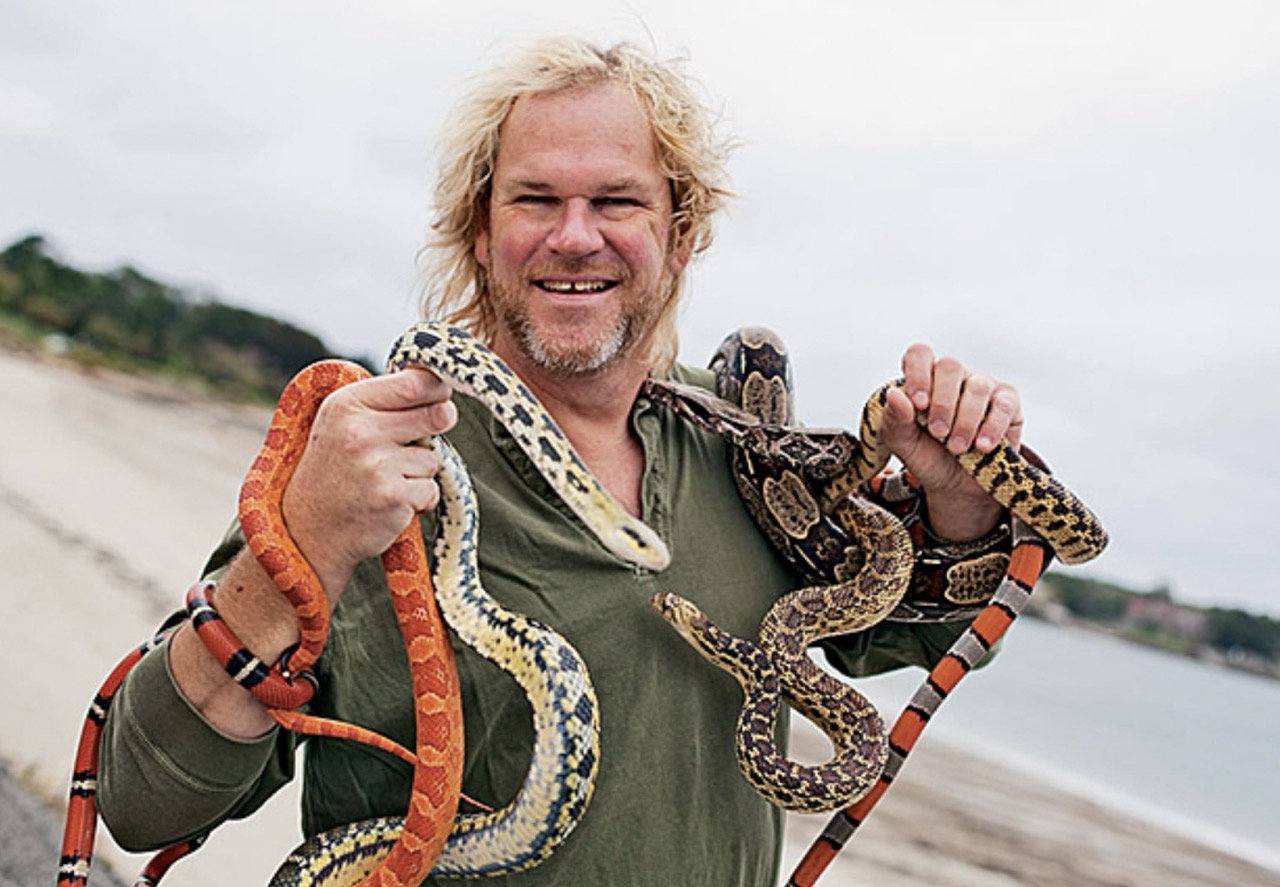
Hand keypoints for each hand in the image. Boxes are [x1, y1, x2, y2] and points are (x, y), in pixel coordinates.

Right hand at [281, 367, 456, 601]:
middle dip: (440, 424)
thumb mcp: (341, 424)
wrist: (305, 531)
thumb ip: (382, 403)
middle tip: (421, 437)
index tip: (442, 393)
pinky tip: (389, 503)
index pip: (414, 383)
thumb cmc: (332, 472)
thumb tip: (440, 388)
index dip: (437, 387)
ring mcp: (377, 465)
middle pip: (437, 414)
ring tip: (384, 480)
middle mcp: (360, 431)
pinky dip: (418, 499)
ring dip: (419, 472)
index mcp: (347, 405)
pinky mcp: (393, 496)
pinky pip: (431, 489)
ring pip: (433, 457)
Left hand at [878, 343, 1022, 541]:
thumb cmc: (929, 458)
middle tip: (938, 433)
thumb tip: (894, 394)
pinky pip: (1004, 405)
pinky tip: (981, 446)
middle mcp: (954, 378)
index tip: (918, 404)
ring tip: (957, 448)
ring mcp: (983, 387)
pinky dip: (991, 428)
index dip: (918, 373)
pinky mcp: (1008, 403)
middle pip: (950, 365)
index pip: (919, 355)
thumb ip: (894, 420)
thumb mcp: (904, 445)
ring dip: (965, 421)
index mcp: (925, 380)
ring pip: (978, 386)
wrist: (958, 488)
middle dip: (942, 403)